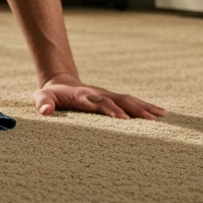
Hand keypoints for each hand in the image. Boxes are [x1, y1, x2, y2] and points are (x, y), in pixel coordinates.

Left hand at [33, 73, 164, 119]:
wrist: (60, 82)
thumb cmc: (50, 95)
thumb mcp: (41, 97)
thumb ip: (43, 103)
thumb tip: (45, 111)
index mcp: (82, 95)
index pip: (98, 102)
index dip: (110, 109)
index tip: (123, 119)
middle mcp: (98, 93)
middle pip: (118, 99)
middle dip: (133, 109)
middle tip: (149, 119)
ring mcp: (107, 94)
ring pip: (128, 99)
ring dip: (143, 107)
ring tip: (161, 116)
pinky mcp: (113, 97)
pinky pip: (131, 101)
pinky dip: (145, 106)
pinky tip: (161, 113)